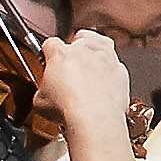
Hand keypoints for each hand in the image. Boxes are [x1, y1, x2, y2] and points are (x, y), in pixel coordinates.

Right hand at [38, 32, 137, 160]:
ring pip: (102, 44)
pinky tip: (104, 83)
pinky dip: (111, 72)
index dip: (48, 52)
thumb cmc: (69, 109)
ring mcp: (106, 60)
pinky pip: (116, 66)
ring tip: (89, 64)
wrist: (94, 120)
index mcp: (61, 54)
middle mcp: (85, 51)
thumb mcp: (40, 101)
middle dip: (74, 50)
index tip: (48, 59)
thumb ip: (43, 90)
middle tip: (70, 65)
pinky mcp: (121, 73)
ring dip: (95, 52)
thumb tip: (45, 95)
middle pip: (78, 40)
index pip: (51, 43)